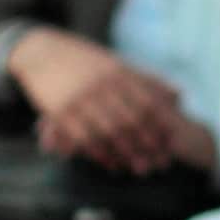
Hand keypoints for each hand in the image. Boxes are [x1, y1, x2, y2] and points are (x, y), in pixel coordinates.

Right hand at [9, 28, 191, 175]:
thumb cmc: (82, 59)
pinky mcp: (61, 112)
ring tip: (140, 169)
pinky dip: (101, 154)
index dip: (161, 125)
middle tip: (161, 163)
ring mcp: (80, 99)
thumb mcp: (115, 63)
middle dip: (148, 145)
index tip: (172, 143)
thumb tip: (180, 95)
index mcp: (117, 72)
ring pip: (110, 133)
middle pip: (132, 121)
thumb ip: (146, 80)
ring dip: (128, 154)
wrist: (39, 50)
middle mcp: (101, 85)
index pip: (147, 102)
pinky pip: (85, 139)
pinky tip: (112, 164)